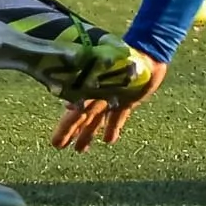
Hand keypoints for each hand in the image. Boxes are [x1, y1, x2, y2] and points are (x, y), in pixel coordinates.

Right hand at [52, 52, 167, 152]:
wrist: (148, 54)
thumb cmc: (124, 60)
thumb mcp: (104, 74)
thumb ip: (87, 89)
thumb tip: (68, 106)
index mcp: (91, 87)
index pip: (74, 110)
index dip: (66, 126)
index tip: (56, 142)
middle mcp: (99, 92)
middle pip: (82, 116)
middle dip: (71, 131)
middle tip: (58, 146)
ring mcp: (113, 96)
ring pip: (97, 118)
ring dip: (89, 133)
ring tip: (80, 150)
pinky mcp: (128, 100)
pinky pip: (118, 116)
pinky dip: (113, 127)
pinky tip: (109, 140)